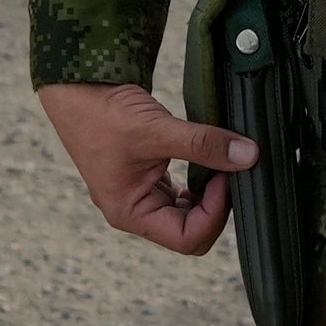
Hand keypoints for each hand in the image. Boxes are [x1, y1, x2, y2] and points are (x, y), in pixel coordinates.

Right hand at [36, 79, 253, 257]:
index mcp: (130, 213)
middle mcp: (135, 210)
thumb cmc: (101, 114)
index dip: (214, 214)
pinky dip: (200, 180)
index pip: (187, 238)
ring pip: (189, 212)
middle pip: (191, 231)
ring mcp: (141, 194)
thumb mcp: (157, 130)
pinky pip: (182, 192)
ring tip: (219, 162)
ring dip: (209, 193)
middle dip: (215, 206)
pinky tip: (207, 159)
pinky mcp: (147, 176)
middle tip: (228, 170)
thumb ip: (204, 144)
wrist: (77, 87)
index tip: (225, 178)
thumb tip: (247, 156)